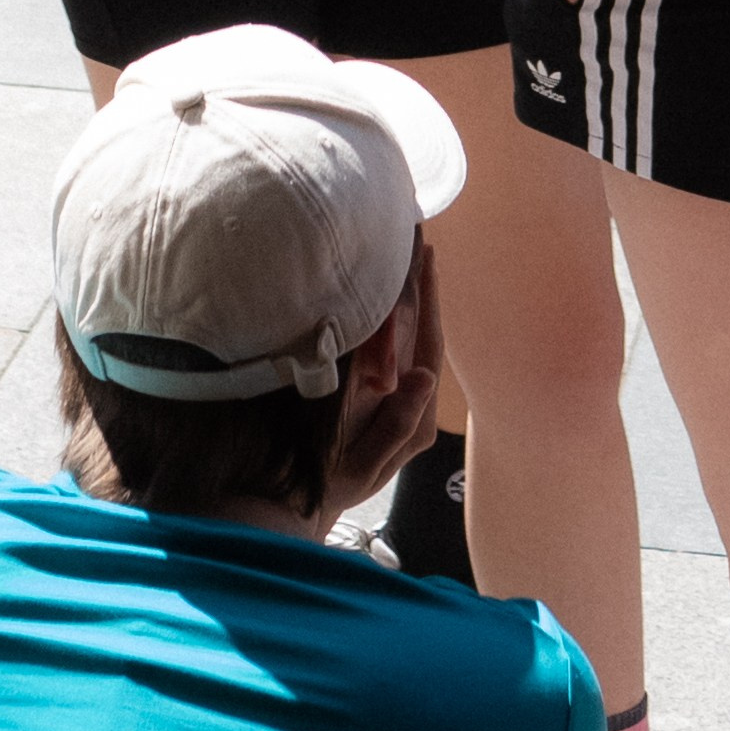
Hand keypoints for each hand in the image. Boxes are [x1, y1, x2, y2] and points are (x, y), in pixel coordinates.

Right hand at [331, 244, 444, 510]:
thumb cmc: (334, 483)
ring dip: (396, 286)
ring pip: (395, 326)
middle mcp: (403, 390)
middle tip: (412, 229)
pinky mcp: (361, 383)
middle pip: (414, 324)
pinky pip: (372, 336)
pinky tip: (368, 281)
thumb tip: (426, 377)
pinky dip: (374, 307)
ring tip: (394, 245)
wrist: (301, 501)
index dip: (428, 296)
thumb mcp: (367, 465)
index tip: (427, 251)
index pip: (425, 340)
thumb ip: (398, 424)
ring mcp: (384, 385)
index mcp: (411, 406)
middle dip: (414, 279)